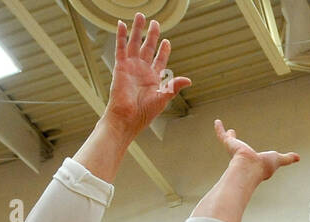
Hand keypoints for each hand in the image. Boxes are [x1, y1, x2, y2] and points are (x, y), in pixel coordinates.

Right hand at [102, 13, 191, 137]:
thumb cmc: (144, 113)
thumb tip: (189, 80)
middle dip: (151, 35)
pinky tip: (122, 25)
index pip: (160, 60)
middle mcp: (142, 71)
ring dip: (137, 30)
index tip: (166, 41)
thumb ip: (174, 86)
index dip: (163, 51)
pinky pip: (120, 48)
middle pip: (148, 48)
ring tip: (140, 16)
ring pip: (135, 43)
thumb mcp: (162, 98)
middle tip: (155, 23)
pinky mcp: (120, 66)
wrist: (127, 118)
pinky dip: (121, 36)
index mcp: (153, 79)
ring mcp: (131, 67)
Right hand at [214, 119, 298, 179]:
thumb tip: (298, 158)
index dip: (251, 153)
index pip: (250, 155)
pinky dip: (219, 129)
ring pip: (228, 141)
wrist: (250, 168)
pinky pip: (222, 135)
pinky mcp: (229, 144)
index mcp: (252, 160)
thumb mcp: (278, 159)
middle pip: (237, 148)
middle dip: (235, 142)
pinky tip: (217, 121)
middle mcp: (242, 156)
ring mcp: (234, 150)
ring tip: (222, 127)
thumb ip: (287, 159)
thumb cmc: (264, 166)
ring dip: (226, 135)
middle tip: (232, 136)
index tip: (249, 151)